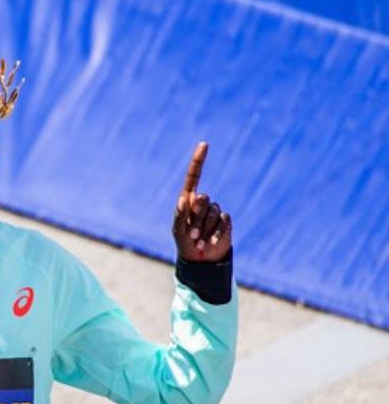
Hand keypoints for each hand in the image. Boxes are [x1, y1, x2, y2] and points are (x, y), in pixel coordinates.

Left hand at [172, 142, 232, 262]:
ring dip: (204, 229)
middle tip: (191, 235)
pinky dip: (215, 234)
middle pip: (203, 199)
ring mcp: (215, 210)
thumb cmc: (184, 243)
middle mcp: (203, 202)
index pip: (194, 177)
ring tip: (198, 242)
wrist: (200, 259)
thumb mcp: (178, 231)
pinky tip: (209, 243)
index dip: (199, 161)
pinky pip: (222, 222)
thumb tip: (184, 199)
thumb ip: (179, 215)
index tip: (204, 144)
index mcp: (188, 200)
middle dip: (196, 219)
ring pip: (212, 212)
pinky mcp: (225, 220)